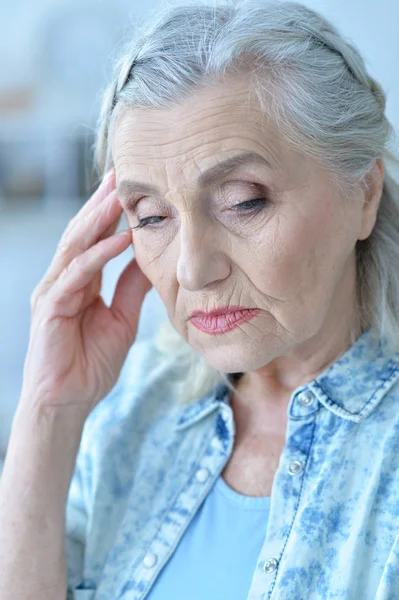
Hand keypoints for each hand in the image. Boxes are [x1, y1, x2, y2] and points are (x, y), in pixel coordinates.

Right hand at [18, 169, 152, 419]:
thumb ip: (131, 288)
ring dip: (98, 217)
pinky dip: (98, 254)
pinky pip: (78, 274)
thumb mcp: (122, 319)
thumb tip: (150, 258)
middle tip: (120, 172)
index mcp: (80, 281)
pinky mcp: (50, 307)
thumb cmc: (91, 363)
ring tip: (119, 193)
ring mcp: (54, 291)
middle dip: (101, 202)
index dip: (110, 212)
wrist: (68, 402)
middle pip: (82, 232)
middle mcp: (63, 280)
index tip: (129, 187)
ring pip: (76, 245)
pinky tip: (120, 238)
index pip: (94, 238)